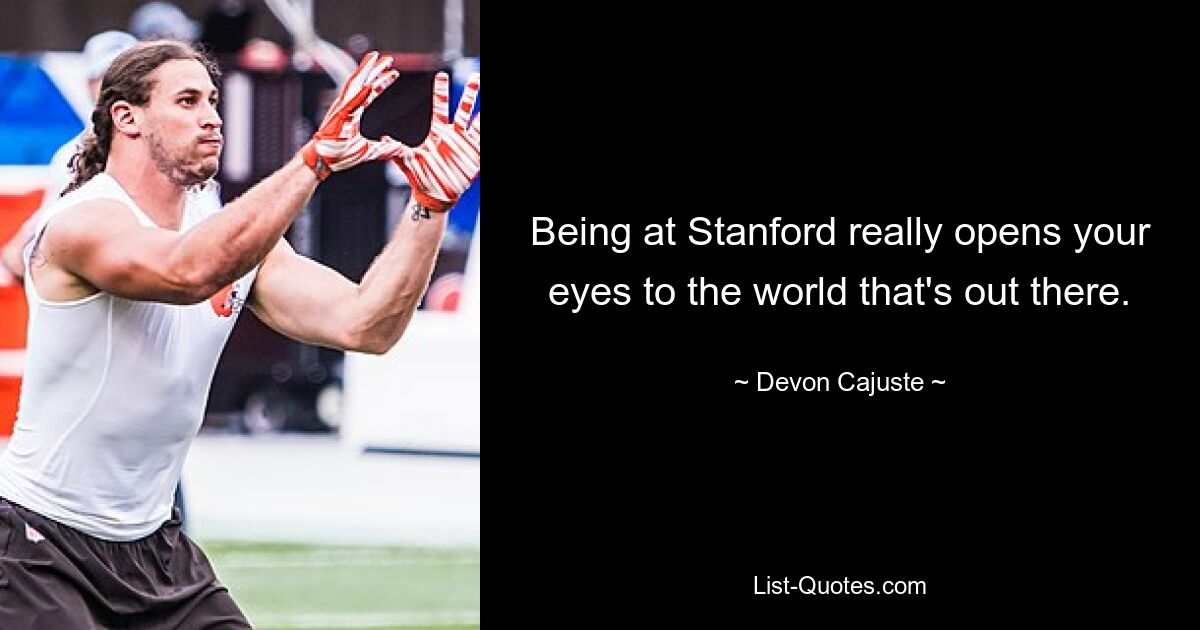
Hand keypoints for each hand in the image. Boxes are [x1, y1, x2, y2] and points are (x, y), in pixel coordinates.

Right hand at [301, 51, 398, 179]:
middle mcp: (348, 106)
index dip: (382, 82)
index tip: (394, 73)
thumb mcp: (371, 151)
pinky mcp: (338, 116)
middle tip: (389, 58)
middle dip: (376, 70)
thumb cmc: (341, 155)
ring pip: (355, 84)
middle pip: (364, 83)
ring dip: (365, 71)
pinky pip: (351, 102)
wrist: (323, 161)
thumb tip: (400, 149)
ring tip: (375, 57)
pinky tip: (370, 84)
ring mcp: (342, 109)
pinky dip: (360, 93)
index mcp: (354, 112)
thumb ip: (387, 149)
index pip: (371, 93)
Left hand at [385, 72, 479, 211]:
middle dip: (470, 93)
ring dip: (481, 109)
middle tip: (476, 77)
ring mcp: (465, 144)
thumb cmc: (421, 178)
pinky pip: (482, 139)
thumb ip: (397, 150)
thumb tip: (383, 139)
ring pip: (476, 122)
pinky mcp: (474, 155)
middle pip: (463, 109)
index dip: (441, 91)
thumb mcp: (408, 162)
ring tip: (485, 93)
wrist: (435, 196)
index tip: (441, 75)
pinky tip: (487, 120)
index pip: (441, 107)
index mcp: (438, 133)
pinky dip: (485, 129)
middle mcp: (453, 135)